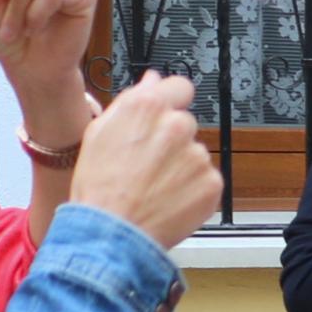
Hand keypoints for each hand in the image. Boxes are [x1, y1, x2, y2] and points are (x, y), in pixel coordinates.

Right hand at [68, 72, 221, 249]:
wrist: (111, 231)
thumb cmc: (99, 185)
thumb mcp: (100, 132)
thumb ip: (132, 100)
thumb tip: (153, 80)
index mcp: (147, 107)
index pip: (180, 86)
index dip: (172, 99)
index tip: (168, 111)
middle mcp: (177, 125)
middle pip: (185, 123)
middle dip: (171, 138)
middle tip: (147, 162)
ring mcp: (197, 155)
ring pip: (194, 153)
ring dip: (181, 165)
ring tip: (153, 185)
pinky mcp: (212, 182)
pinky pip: (206, 178)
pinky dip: (192, 188)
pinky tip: (168, 198)